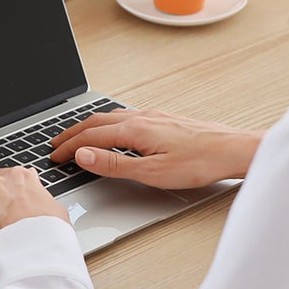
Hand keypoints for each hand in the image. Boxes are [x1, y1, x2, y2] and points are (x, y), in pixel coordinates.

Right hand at [48, 108, 263, 189]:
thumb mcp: (152, 171)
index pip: (90, 136)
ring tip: (78, 136)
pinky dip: (108, 124)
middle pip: (96, 122)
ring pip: (111, 117)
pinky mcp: (164, 120)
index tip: (55, 156)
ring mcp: (154, 116)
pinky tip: (113, 130)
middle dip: (73, 133)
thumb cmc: (200, 162)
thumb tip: (83, 154)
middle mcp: (141, 117)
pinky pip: (126, 117)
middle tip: (56, 144)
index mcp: (134, 129)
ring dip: (89, 127)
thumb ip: (114, 163)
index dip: (69, 147)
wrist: (233, 150)